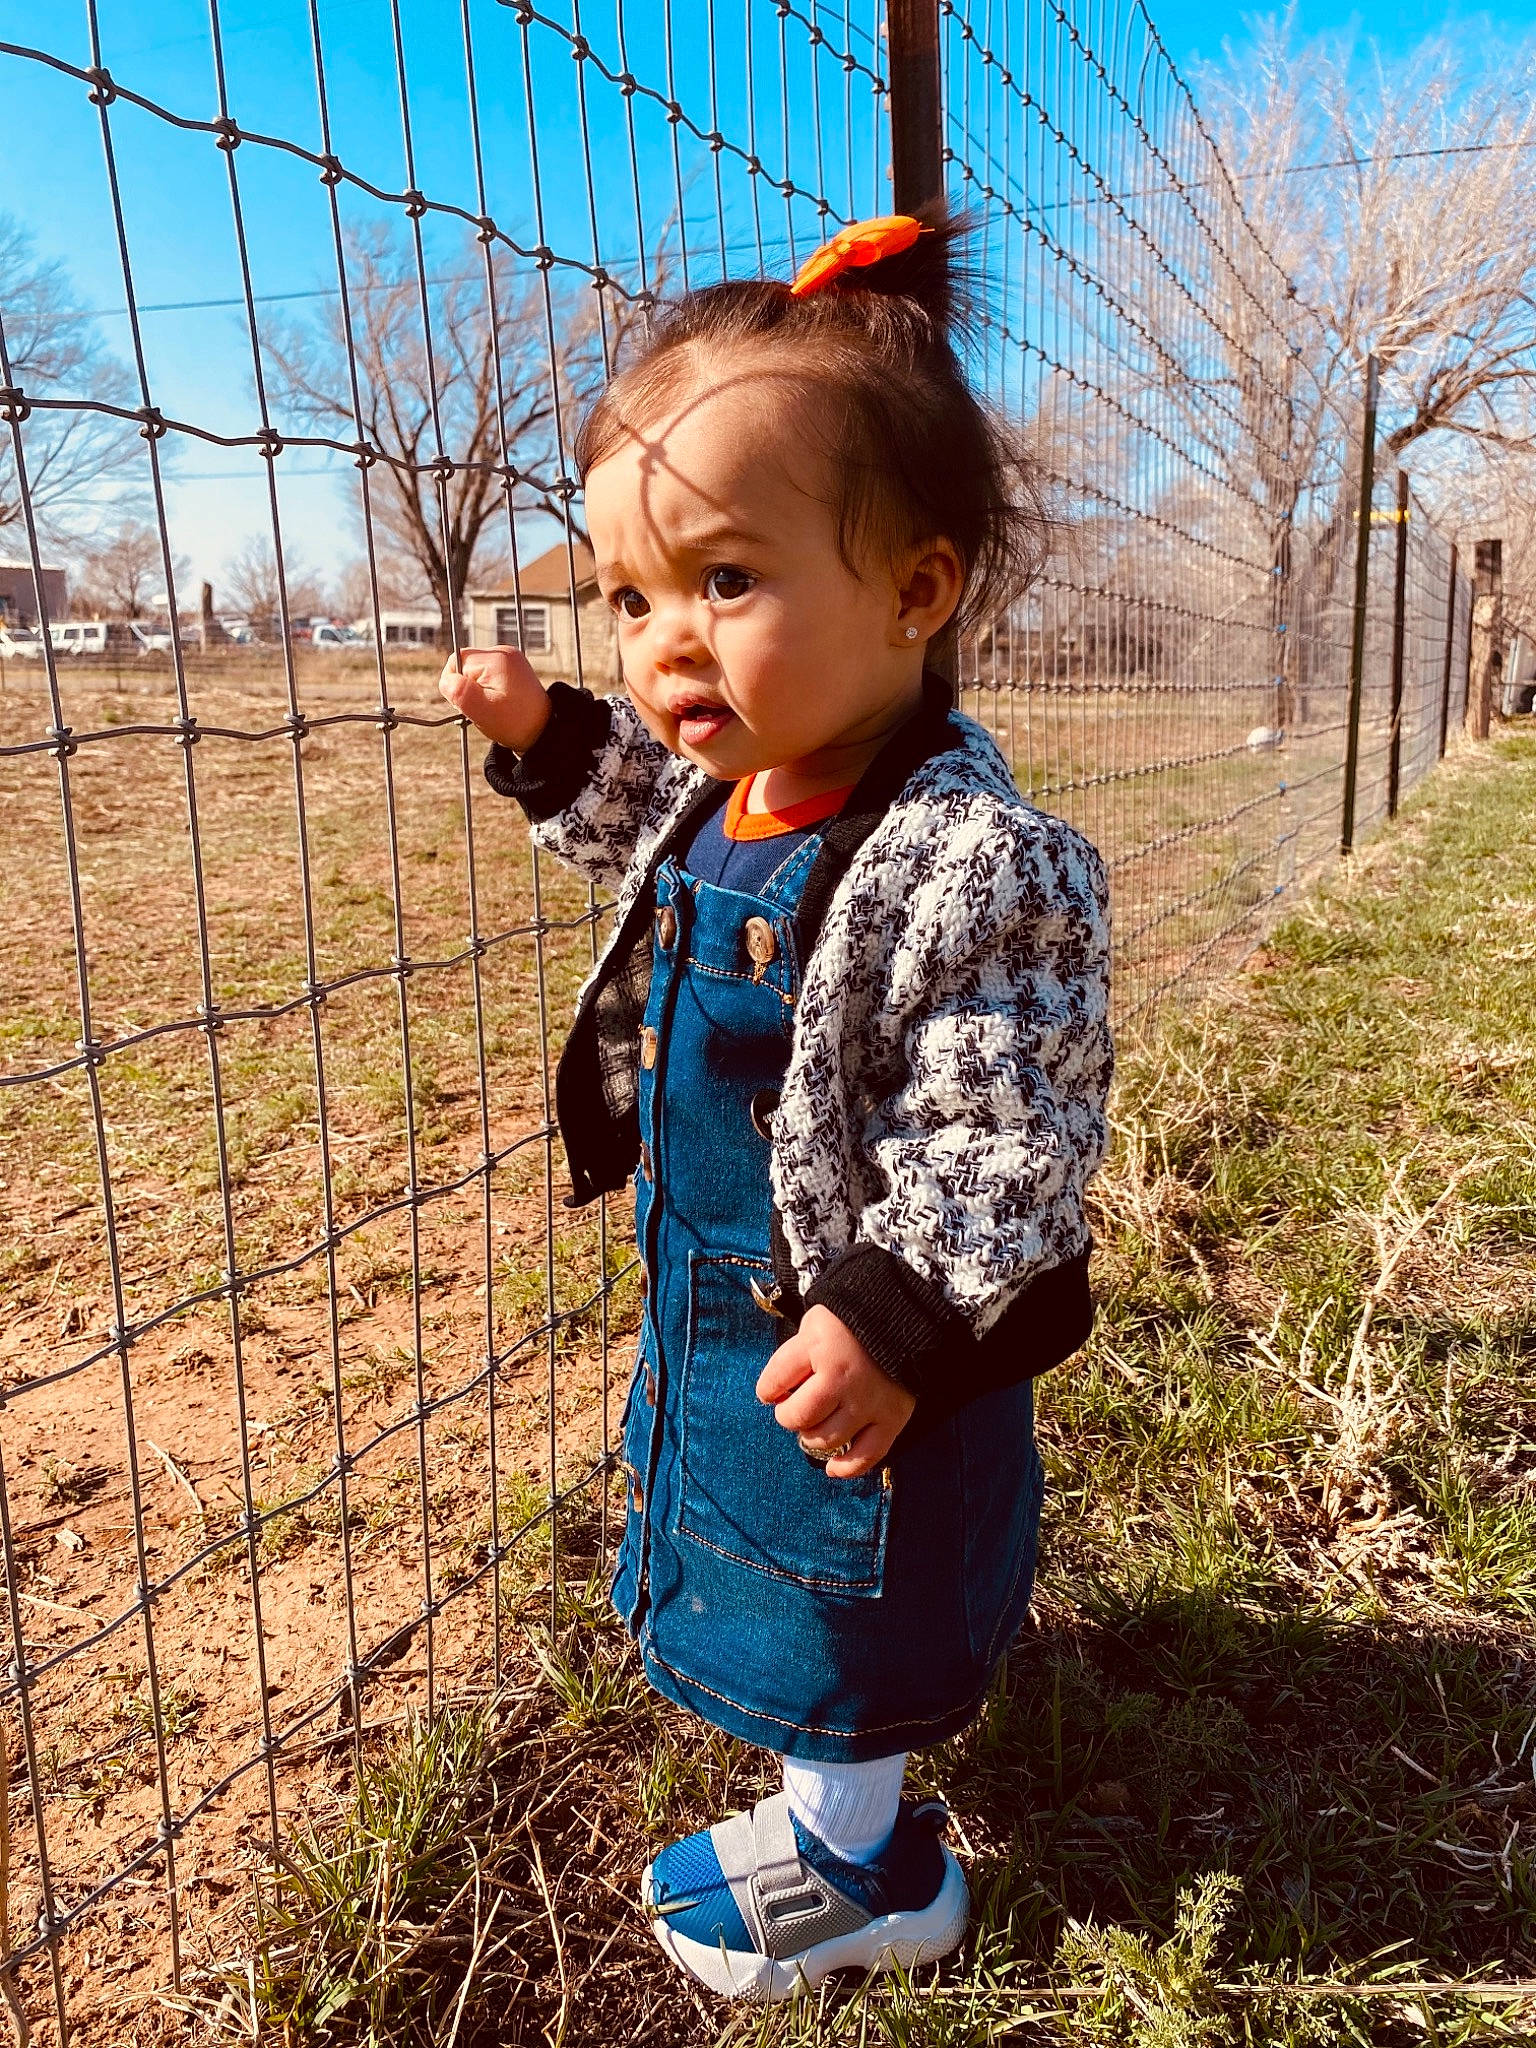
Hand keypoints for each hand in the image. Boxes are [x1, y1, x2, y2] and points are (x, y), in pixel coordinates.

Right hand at [438, 645, 552, 753]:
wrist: (543, 731)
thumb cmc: (514, 724)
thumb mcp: (482, 711)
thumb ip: (460, 692)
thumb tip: (447, 679)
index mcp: (497, 659)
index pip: (456, 661)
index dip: (456, 684)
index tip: (472, 703)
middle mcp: (505, 652)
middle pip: (465, 664)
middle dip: (467, 687)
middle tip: (485, 707)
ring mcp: (510, 658)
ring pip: (474, 670)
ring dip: (476, 689)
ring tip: (494, 706)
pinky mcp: (512, 667)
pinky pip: (486, 674)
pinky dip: (486, 689)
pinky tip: (499, 701)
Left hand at [755, 1305, 915, 1478]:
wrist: (906, 1318)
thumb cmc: (851, 1323)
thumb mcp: (815, 1324)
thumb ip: (794, 1355)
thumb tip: (774, 1394)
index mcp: (821, 1347)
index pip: (774, 1380)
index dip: (767, 1389)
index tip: (772, 1391)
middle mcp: (844, 1379)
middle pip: (798, 1416)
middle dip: (789, 1415)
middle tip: (796, 1407)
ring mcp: (869, 1402)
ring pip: (825, 1439)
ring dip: (813, 1437)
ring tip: (817, 1424)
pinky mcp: (892, 1419)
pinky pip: (865, 1456)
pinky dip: (845, 1468)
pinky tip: (832, 1467)